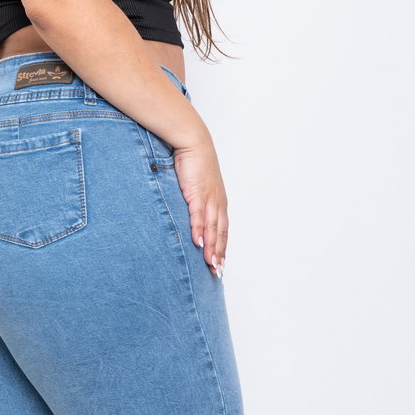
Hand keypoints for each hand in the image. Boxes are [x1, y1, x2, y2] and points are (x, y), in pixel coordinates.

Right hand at [172, 136, 227, 277]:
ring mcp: (209, 199)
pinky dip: (200, 230)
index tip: (220, 264)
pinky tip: (199, 243)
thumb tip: (192, 219)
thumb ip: (196, 204)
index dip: (222, 248)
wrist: (193, 143)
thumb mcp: (198, 188)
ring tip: (211, 264)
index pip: (223, 230)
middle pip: (221, 233)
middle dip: (220, 253)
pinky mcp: (197, 193)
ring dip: (212, 247)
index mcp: (219, 203)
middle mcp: (217, 203)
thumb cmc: (195, 165)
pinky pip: (199, 215)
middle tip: (218, 272)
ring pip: (213, 228)